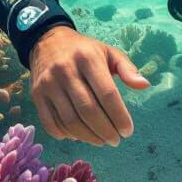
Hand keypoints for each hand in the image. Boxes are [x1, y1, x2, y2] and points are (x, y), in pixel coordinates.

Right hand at [29, 26, 149, 144]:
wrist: (47, 41)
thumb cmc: (85, 50)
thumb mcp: (109, 52)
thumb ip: (127, 69)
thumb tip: (145, 85)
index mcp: (88, 58)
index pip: (106, 93)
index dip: (119, 116)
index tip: (128, 131)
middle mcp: (66, 70)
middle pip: (88, 110)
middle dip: (105, 130)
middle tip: (116, 140)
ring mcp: (48, 84)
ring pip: (70, 120)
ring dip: (88, 137)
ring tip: (102, 141)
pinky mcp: (36, 95)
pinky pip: (51, 123)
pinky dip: (67, 135)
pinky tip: (80, 136)